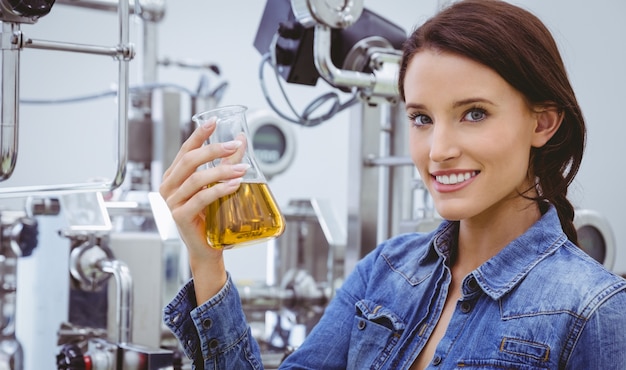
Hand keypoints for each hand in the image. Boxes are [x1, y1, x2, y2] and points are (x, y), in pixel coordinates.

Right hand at [159, 118, 247, 301]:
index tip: (213, 121)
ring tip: (243, 168)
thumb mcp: (219, 186)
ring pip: (197, 179)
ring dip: (222, 170)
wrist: (208, 248)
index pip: (186, 150)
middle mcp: (169, 187)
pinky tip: (234, 184)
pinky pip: (201, 198)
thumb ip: (227, 164)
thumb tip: (241, 140)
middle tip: (235, 145)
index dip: (199, 134)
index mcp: (175, 176)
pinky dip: (220, 189)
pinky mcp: (180, 216)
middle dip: (214, 150)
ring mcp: (172, 202)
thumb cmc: (211, 217)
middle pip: (189, 160)